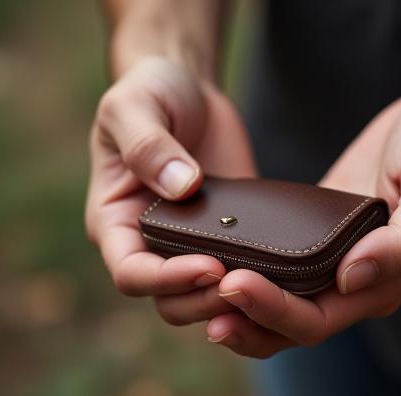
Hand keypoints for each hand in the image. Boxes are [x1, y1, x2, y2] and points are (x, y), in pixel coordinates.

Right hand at [85, 56, 255, 323]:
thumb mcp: (135, 106)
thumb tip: (181, 188)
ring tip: (268, 288)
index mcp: (115, 221)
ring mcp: (188, 240)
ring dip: (231, 299)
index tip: (209, 266)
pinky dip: (257, 278)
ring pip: (203, 295)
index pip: (131, 273)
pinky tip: (285, 274)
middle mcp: (147, 241)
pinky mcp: (224, 233)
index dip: (166, 280)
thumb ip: (148, 145)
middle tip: (245, 287)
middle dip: (204, 300)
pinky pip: (237, 267)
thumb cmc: (149, 92)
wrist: (186, 88)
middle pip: (169, 297)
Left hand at [205, 93, 400, 357]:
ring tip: (194, 289)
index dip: (275, 311)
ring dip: (238, 306)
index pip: (319, 319)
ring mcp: (334, 262)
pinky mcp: (317, 237)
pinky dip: (248, 270)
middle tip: (202, 293)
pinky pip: (278, 267)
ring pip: (279, 304)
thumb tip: (354, 278)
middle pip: (290, 323)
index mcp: (384, 281)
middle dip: (245, 315)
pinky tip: (214, 257)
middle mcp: (355, 282)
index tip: (234, 283)